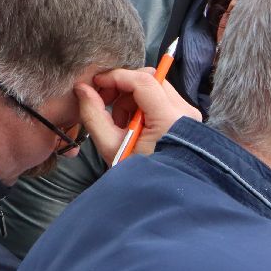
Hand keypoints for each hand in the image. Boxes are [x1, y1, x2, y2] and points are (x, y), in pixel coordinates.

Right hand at [78, 68, 201, 163]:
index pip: (143, 81)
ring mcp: (188, 115)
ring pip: (156, 88)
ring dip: (131, 98)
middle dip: (123, 86)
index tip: (96, 83)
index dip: (116, 77)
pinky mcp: (186, 119)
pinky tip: (132, 124)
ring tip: (119, 121)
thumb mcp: (110, 146)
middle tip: (104, 101)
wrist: (163, 193)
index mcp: (169, 119)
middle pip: (151, 80)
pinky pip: (162, 100)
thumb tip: (82, 89)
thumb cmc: (137, 172)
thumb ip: (94, 114)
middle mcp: (184, 112)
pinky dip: (142, 105)